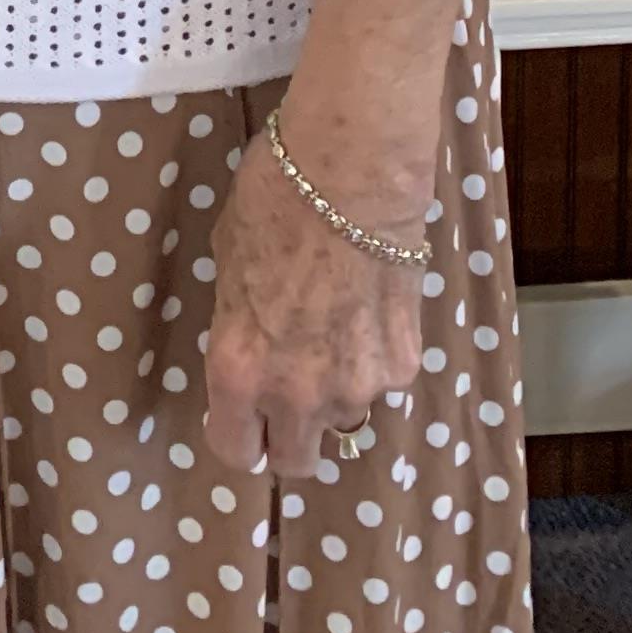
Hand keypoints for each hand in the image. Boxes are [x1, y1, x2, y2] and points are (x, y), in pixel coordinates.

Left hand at [203, 129, 427, 479]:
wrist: (353, 171)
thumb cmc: (273, 199)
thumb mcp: (228, 262)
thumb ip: (239, 322)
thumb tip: (253, 342)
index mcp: (240, 369)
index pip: (234, 449)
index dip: (237, 436)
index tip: (242, 420)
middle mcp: (298, 394)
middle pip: (295, 462)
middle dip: (288, 438)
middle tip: (289, 396)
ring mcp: (357, 386)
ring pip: (343, 419)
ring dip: (334, 393)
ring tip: (335, 330)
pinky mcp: (403, 366)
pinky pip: (381, 381)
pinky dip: (373, 359)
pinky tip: (369, 308)